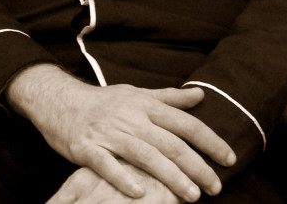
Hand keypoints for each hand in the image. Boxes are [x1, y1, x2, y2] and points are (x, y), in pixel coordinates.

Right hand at [5, 65, 233, 201]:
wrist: (57, 100)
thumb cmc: (102, 101)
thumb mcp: (135, 94)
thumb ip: (168, 98)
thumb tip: (199, 94)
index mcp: (144, 105)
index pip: (185, 122)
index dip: (209, 140)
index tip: (229, 158)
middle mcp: (129, 118)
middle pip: (170, 143)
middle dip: (196, 167)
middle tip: (215, 187)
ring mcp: (108, 133)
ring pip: (144, 156)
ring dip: (170, 177)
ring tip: (191, 196)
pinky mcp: (86, 148)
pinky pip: (107, 165)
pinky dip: (123, 178)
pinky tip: (139, 193)